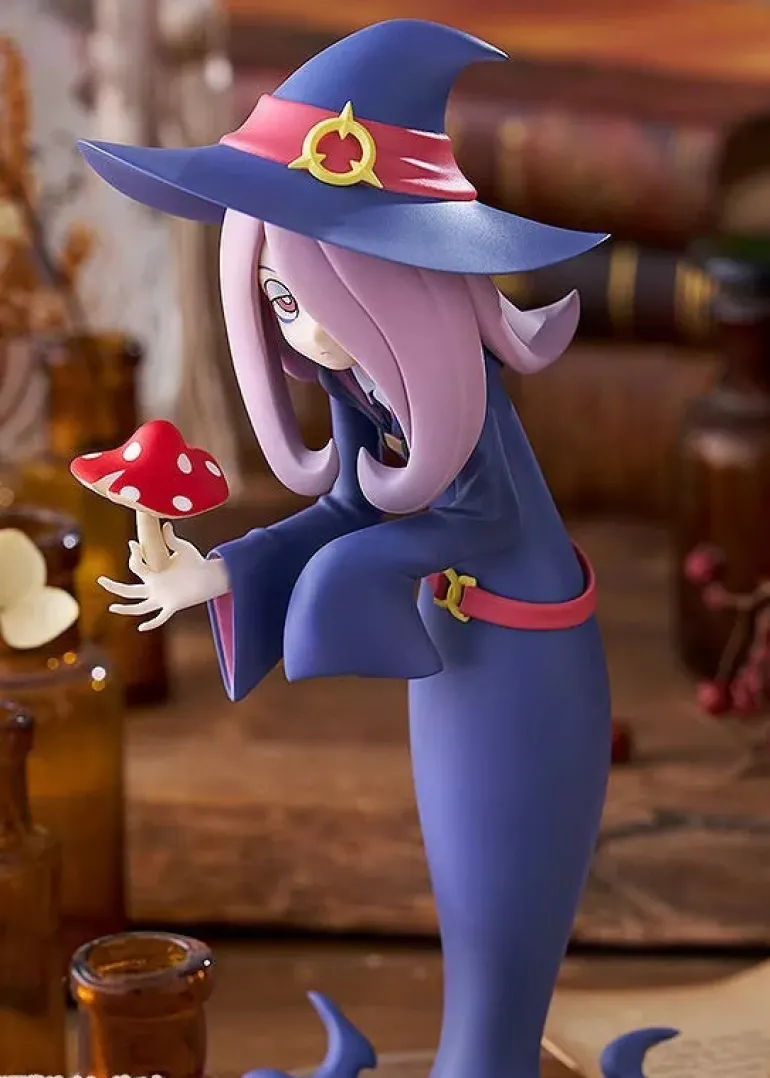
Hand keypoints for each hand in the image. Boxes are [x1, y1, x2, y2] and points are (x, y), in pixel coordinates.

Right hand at [98, 522, 229, 630]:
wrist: (210, 576)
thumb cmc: (196, 562)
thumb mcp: (183, 548)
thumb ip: (172, 539)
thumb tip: (166, 524)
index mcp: (155, 575)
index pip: (136, 568)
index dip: (133, 555)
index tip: (133, 544)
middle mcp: (155, 589)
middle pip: (129, 591)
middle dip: (114, 586)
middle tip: (100, 579)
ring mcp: (162, 599)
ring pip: (140, 608)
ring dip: (126, 609)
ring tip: (111, 608)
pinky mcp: (173, 606)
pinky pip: (161, 618)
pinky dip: (152, 623)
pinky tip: (141, 627)